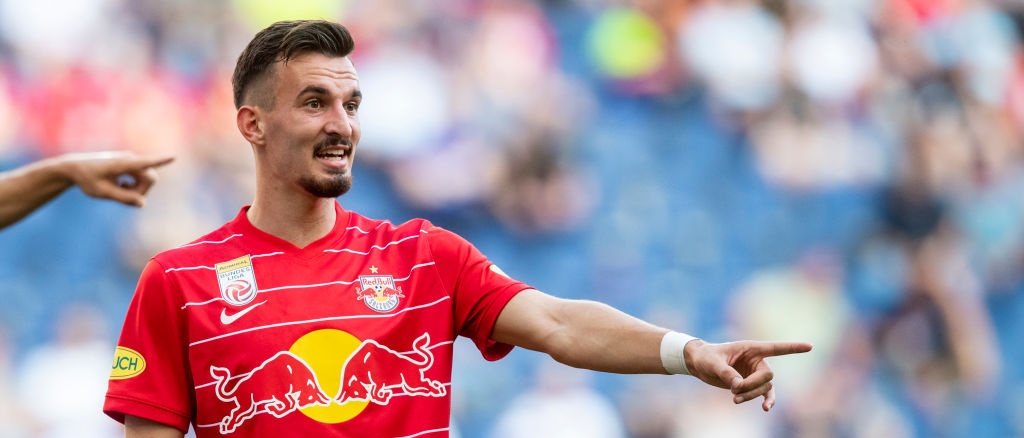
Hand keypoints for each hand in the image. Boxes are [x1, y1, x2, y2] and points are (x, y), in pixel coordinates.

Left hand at [63, 152, 174, 206]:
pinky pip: (141, 176)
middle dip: (143, 191)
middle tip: (126, 199)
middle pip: (150, 178)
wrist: (74, 167)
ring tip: (119, 191)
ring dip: (138, 189)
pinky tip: (121, 186)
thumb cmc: (87, 180)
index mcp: (122, 164)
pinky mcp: (129, 163)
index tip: (174, 156)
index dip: (161, 161)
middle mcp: (129, 158)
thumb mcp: (103, 193)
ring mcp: (130, 160)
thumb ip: (123, 198)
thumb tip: (143, 203)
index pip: (145, 163)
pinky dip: (134, 185)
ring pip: (147, 178)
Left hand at [684, 339, 811, 411]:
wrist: (699, 364)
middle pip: (767, 375)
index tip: (811, 346)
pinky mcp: (752, 383)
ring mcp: (755, 372)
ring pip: (765, 387)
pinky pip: (764, 393)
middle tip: (734, 390)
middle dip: (753, 385)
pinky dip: (765, 400)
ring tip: (734, 399)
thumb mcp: (713, 363)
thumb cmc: (706, 357)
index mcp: (750, 348)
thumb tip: (739, 386)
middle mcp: (756, 360)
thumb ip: (727, 373)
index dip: (793, 347)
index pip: (775, 348)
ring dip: (752, 395)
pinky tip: (765, 408)